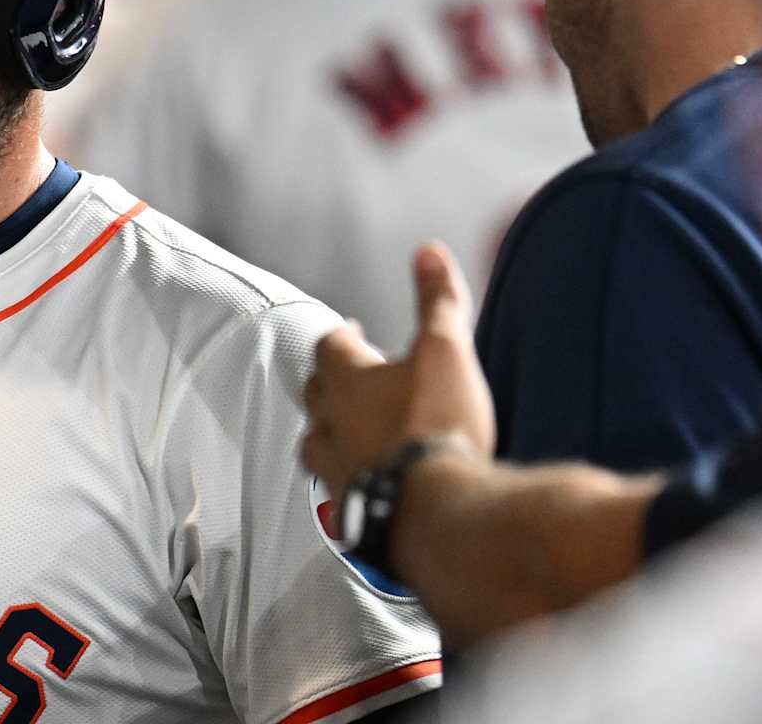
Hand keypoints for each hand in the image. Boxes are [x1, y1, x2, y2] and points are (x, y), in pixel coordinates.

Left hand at [300, 242, 495, 499]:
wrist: (436, 511)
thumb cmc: (438, 426)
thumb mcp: (445, 351)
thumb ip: (437, 301)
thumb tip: (429, 251)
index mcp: (346, 380)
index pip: (330, 345)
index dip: (343, 335)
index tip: (355, 331)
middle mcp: (328, 422)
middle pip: (316, 393)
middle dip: (332, 381)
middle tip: (352, 378)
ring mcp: (333, 469)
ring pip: (316, 442)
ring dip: (331, 433)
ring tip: (351, 432)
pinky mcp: (346, 510)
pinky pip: (336, 488)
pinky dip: (347, 478)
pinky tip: (365, 483)